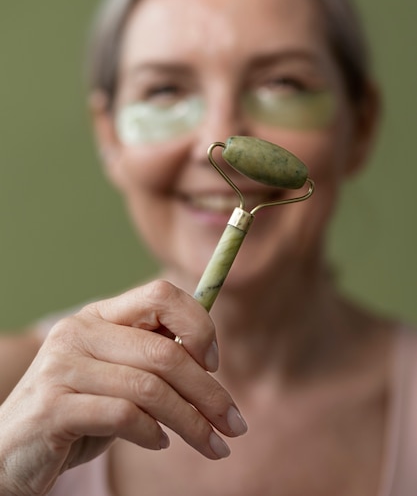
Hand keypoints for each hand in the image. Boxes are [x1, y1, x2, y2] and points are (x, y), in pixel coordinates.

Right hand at [0, 281, 246, 494]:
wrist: (10, 451)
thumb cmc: (77, 411)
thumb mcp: (116, 376)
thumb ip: (150, 358)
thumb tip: (210, 356)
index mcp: (100, 316)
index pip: (160, 293)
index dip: (198, 324)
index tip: (216, 363)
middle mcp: (80, 331)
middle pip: (165, 351)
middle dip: (209, 392)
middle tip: (234, 424)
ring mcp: (63, 366)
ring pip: (150, 387)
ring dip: (191, 422)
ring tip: (212, 445)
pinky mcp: (53, 406)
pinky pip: (122, 415)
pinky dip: (151, 432)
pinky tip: (159, 443)